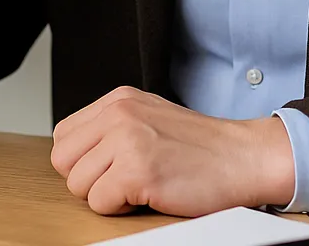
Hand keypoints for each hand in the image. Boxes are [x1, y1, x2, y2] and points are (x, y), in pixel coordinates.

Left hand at [50, 86, 294, 216]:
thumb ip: (113, 126)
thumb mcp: (150, 117)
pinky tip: (149, 194)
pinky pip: (99, 203)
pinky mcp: (137, 172)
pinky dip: (121, 209)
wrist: (244, 157)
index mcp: (119, 100)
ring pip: (78, 185)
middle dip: (88, 179)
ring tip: (140, 186)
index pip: (64, 135)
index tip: (109, 167)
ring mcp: (127, 141)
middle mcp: (119, 114)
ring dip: (106, 195)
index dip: (82, 160)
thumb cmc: (203, 146)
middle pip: (64, 160)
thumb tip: (78, 151)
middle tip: (122, 181)